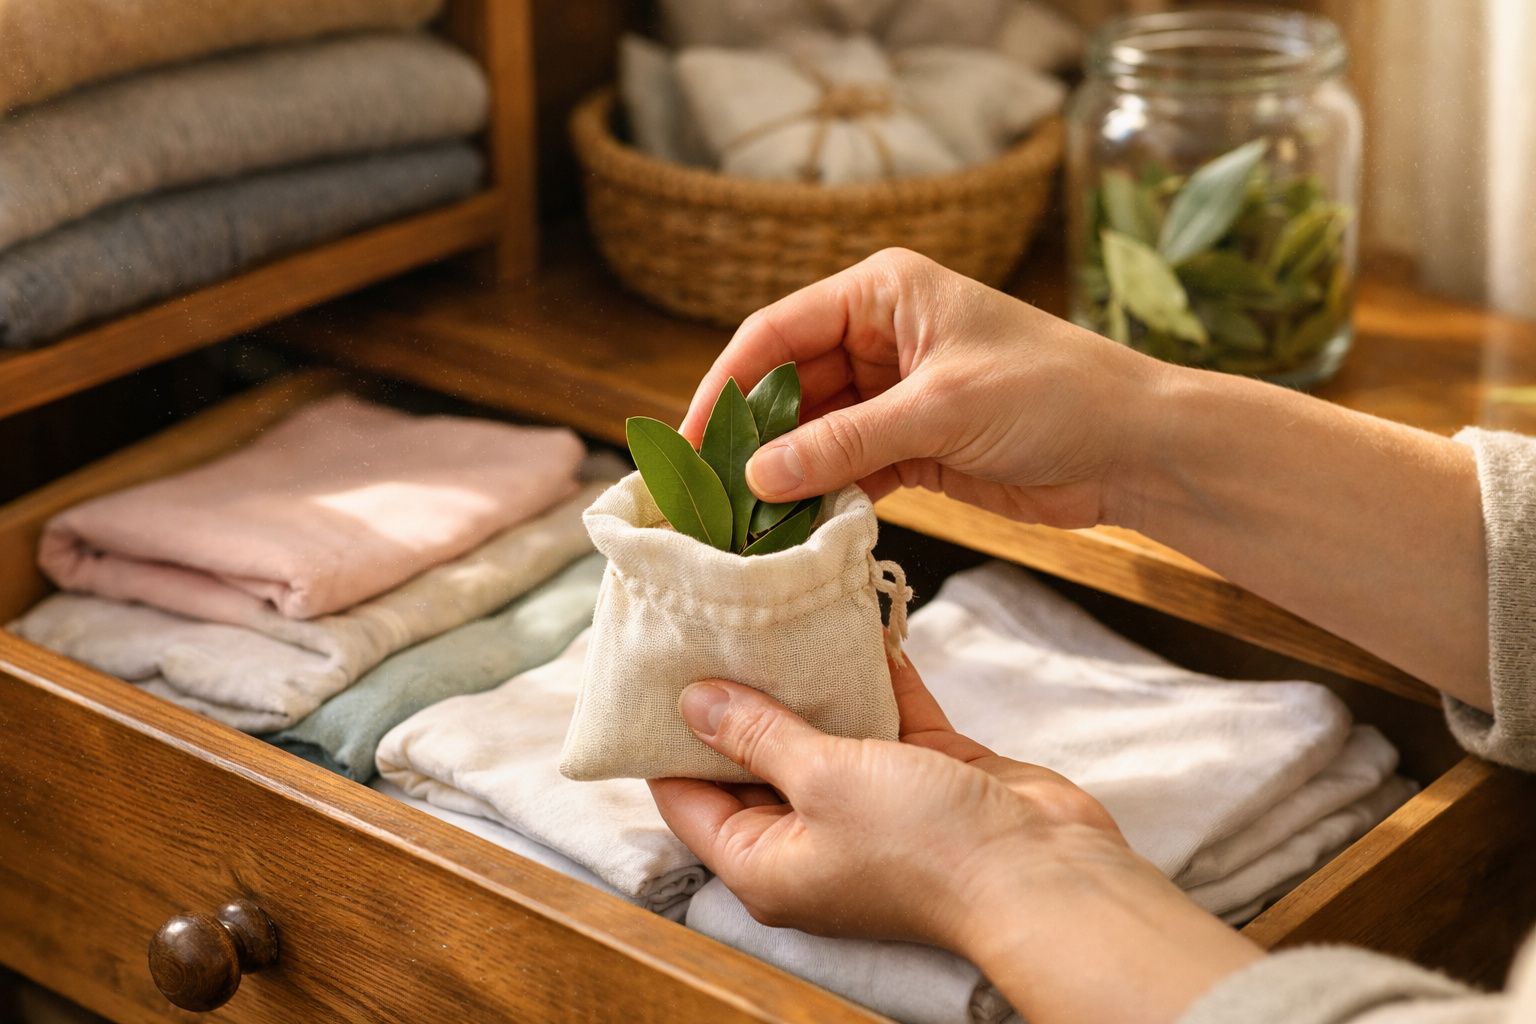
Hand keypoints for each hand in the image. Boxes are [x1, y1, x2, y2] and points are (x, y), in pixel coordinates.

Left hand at [649, 654, 1127, 950]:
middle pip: (753, 760)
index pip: (689, 797)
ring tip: (775, 610)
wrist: (1043, 871)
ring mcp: (870, 806)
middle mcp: (811, 839)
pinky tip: (857, 621)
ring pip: (822, 733)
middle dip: (739, 695)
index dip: (667, 738)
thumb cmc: (923, 844)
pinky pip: (885, 717)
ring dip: (807, 679)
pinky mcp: (924, 775)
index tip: (654, 669)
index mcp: (766, 862)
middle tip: (713, 622)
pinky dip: (874, 675)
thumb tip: (692, 700)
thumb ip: (757, 734)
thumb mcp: (821, 780)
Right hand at [678, 248, 1170, 528]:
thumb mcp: (941, 410)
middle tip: (704, 495)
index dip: (724, 386)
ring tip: (739, 523)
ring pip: (813, 434)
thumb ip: (844, 442)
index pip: (776, 332)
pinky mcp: (913, 446)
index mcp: (882, 294)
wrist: (1135, 449)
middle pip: (787, 386)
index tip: (686, 441)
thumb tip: (756, 476)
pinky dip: (823, 497)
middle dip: (750, 439)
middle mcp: (880, 337)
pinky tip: (793, 529)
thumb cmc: (1053, 395)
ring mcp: (895, 394)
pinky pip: (847, 469)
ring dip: (784, 476)